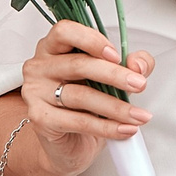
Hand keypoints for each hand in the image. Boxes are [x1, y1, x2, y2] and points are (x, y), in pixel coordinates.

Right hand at [18, 20, 155, 175]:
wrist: (69, 143)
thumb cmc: (86, 104)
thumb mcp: (113, 78)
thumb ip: (131, 64)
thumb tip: (138, 65)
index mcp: (54, 48)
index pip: (65, 31)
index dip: (92, 40)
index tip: (116, 55)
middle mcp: (40, 67)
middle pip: (78, 64)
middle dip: (114, 75)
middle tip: (139, 84)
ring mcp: (36, 93)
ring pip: (80, 95)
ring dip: (115, 106)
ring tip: (137, 114)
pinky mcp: (39, 119)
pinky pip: (78, 121)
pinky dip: (106, 127)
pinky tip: (124, 129)